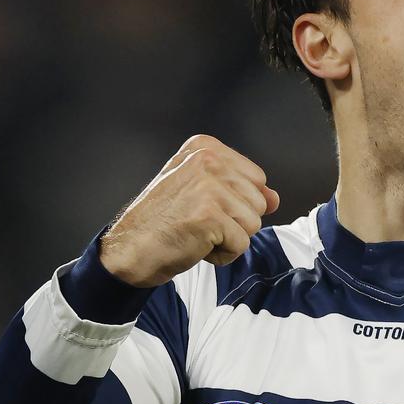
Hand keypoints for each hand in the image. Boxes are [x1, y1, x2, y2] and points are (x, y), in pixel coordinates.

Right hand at [99, 134, 280, 287]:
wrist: (128, 250)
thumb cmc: (163, 222)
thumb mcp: (202, 193)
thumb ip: (240, 190)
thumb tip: (275, 198)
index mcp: (205, 148)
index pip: (257, 178)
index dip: (237, 202)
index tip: (202, 205)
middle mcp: (207, 160)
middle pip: (259, 201)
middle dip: (235, 222)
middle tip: (199, 223)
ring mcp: (209, 186)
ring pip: (253, 224)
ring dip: (229, 239)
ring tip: (197, 234)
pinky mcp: (210, 215)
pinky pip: (241, 245)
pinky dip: (222, 255)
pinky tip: (196, 247)